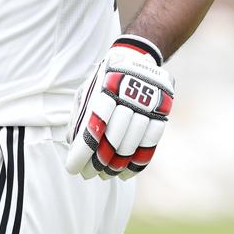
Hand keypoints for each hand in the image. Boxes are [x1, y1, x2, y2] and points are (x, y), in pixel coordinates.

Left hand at [66, 35, 173, 179]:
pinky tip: (126, 173)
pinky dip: (138, 162)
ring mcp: (147, 104)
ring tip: (105, 175)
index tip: (73, 169)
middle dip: (98, 162)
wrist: (137, 58)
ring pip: (132, 144)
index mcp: (104, 90)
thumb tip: (71, 144)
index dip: (82, 152)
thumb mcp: (87, 91)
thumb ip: (79, 116)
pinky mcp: (162, 111)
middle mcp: (127, 97)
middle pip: (112, 139)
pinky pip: (151, 143)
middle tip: (89, 175)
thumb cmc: (105, 81)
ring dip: (117, 165)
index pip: (92, 129)